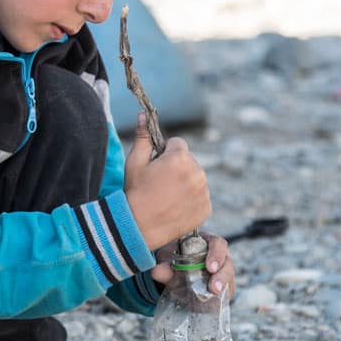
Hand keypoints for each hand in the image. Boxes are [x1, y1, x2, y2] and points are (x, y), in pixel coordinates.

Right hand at [124, 113, 210, 249]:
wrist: (138, 227)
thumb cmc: (134, 192)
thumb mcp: (134, 162)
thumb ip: (143, 137)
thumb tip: (144, 114)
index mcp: (180, 158)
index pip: (178, 144)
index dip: (165, 154)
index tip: (155, 167)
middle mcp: (197, 172)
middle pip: (189, 161)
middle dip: (177, 168)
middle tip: (159, 184)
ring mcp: (204, 192)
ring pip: (196, 178)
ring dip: (185, 183)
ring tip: (166, 197)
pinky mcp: (206, 208)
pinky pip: (200, 196)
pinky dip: (191, 200)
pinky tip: (175, 206)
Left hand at [150, 234, 234, 296]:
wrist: (172, 273)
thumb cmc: (172, 259)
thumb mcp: (166, 260)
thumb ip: (163, 266)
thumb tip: (156, 271)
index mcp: (207, 242)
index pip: (218, 244)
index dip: (216, 255)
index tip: (210, 268)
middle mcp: (218, 256)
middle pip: (227, 264)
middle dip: (222, 276)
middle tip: (214, 288)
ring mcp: (222, 272)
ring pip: (228, 279)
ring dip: (222, 288)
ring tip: (213, 296)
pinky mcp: (223, 287)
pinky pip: (226, 292)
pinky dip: (219, 298)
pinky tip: (212, 304)